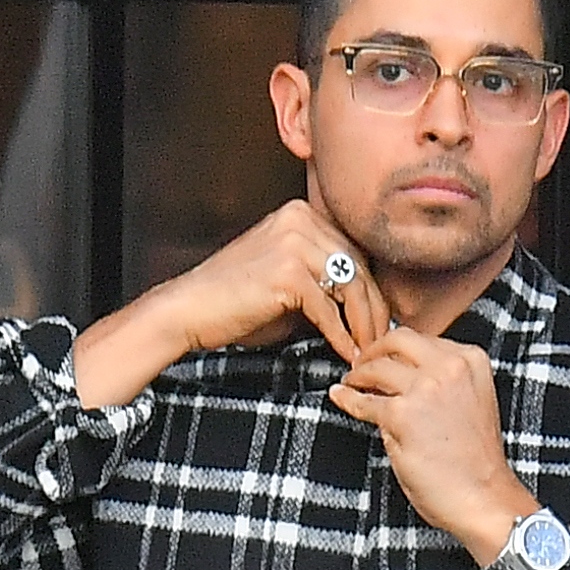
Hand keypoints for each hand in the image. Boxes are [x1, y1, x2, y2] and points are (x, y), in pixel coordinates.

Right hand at [159, 201, 391, 363]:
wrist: (189, 309)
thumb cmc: (236, 302)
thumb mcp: (289, 283)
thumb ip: (324, 283)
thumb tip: (367, 308)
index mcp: (301, 214)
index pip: (355, 253)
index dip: (372, 292)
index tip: (378, 324)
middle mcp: (300, 219)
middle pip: (359, 268)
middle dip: (375, 311)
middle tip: (380, 343)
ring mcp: (294, 242)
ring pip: (351, 288)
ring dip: (364, 326)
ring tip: (366, 352)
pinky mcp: (288, 272)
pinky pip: (329, 310)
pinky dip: (342, 336)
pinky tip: (346, 354)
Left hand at [327, 329, 530, 555]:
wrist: (484, 497)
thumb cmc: (477, 461)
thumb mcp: (469, 402)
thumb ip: (441, 381)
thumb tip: (398, 376)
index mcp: (471, 360)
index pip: (424, 339)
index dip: (398, 348)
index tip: (385, 356)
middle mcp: (450, 366)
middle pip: (397, 340)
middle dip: (374, 350)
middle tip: (361, 364)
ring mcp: (425, 388)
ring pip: (377, 367)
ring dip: (359, 375)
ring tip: (352, 384)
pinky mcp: (402, 415)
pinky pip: (364, 402)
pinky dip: (348, 399)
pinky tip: (340, 396)